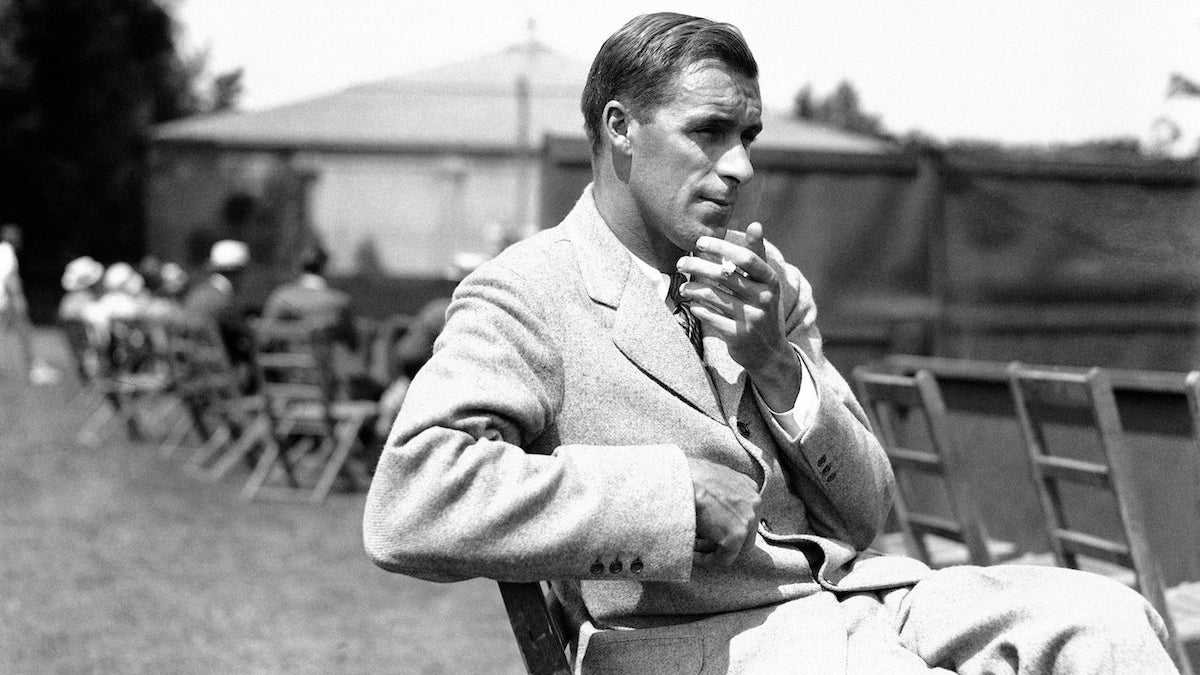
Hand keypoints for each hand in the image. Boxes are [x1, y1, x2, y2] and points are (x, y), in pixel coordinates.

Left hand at [676, 222, 800, 410]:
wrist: (770, 352)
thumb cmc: (763, 308)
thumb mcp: (766, 284)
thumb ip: (758, 255)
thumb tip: (756, 223)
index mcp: (771, 281)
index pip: (746, 258)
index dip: (722, 248)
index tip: (699, 242)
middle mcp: (764, 298)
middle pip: (725, 275)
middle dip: (698, 266)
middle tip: (681, 263)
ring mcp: (752, 319)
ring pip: (713, 296)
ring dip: (693, 288)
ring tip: (684, 287)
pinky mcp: (738, 336)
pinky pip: (710, 317)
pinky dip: (698, 309)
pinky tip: (692, 304)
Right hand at [688, 457, 761, 567]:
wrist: (682, 479)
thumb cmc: (688, 476)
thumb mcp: (711, 478)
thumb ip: (720, 492)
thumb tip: (712, 509)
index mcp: (748, 487)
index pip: (743, 515)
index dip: (725, 525)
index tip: (708, 530)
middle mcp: (754, 503)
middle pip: (744, 533)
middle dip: (722, 540)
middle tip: (700, 542)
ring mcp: (747, 520)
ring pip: (735, 547)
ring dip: (713, 549)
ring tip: (692, 547)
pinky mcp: (736, 536)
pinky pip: (724, 558)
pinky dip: (707, 560)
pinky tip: (692, 555)